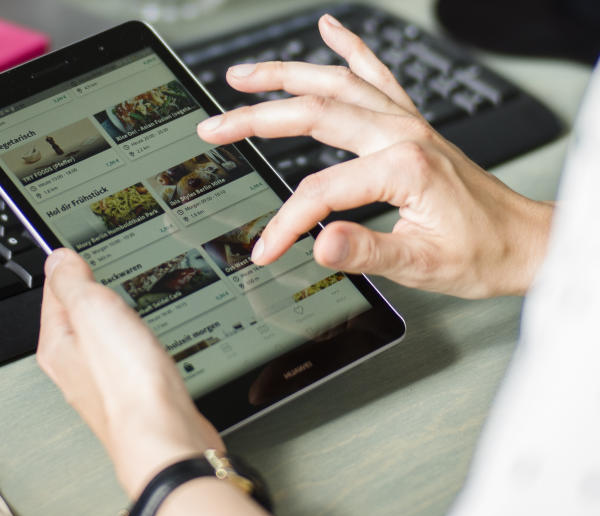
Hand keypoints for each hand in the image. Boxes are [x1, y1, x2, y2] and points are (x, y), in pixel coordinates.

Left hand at [36, 249, 223, 496]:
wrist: (165, 440)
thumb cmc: (127, 385)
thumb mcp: (92, 311)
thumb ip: (72, 282)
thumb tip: (58, 260)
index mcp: (58, 347)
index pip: (52, 295)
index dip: (66, 267)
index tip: (76, 251)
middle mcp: (76, 369)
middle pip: (77, 319)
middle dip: (90, 295)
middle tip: (101, 271)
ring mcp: (106, 386)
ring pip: (104, 342)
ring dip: (114, 320)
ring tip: (123, 301)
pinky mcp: (137, 398)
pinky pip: (130, 360)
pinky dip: (136, 344)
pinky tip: (146, 342)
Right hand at [197, 14, 552, 297]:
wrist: (521, 241)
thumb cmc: (479, 252)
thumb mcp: (422, 265)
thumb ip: (366, 251)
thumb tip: (318, 244)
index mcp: (402, 166)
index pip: (321, 192)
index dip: (286, 222)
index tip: (265, 248)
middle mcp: (402, 133)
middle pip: (315, 112)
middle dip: (256, 116)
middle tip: (215, 124)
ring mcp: (407, 122)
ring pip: (337, 83)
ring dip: (286, 74)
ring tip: (243, 74)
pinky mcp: (412, 123)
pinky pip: (378, 74)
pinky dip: (351, 48)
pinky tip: (330, 29)